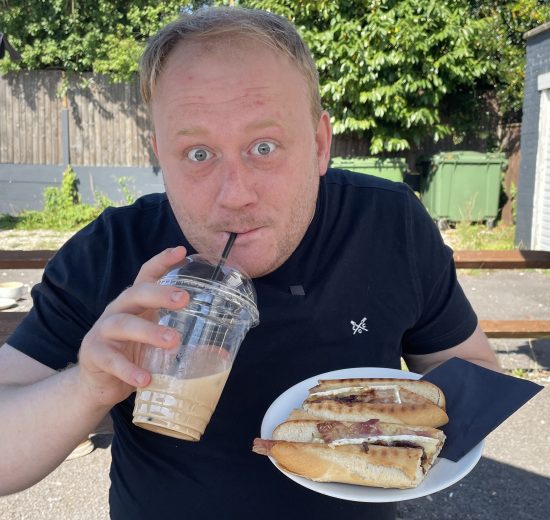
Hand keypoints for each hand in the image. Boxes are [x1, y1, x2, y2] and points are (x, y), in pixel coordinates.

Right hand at [77, 246, 189, 406]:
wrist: (97, 384)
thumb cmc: (132, 355)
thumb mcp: (156, 344)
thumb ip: (185, 343)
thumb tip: (223, 352)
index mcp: (135, 304)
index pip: (147, 275)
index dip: (162, 261)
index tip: (181, 251)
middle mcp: (117, 311)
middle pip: (135, 293)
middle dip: (160, 293)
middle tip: (185, 299)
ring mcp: (102, 332)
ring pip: (123, 324)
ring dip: (149, 331)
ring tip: (173, 341)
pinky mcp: (94, 355)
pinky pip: (111, 360)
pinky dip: (129, 369)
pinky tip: (145, 379)